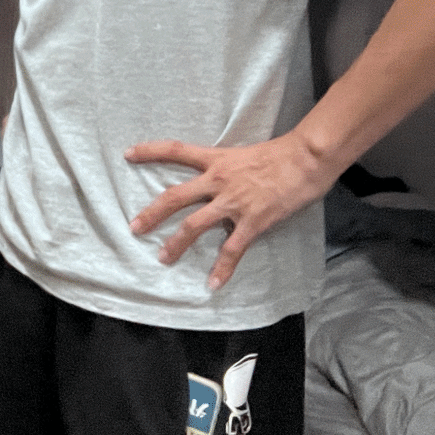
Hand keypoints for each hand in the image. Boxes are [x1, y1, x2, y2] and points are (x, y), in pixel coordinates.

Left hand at [125, 133, 333, 290]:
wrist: (306, 159)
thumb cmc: (280, 155)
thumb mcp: (244, 155)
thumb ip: (226, 171)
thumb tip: (216, 187)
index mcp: (216, 161)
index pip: (176, 151)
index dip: (150, 151)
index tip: (128, 154)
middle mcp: (218, 180)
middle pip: (175, 197)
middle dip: (152, 213)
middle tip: (134, 227)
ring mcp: (233, 202)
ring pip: (195, 225)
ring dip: (176, 243)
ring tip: (162, 258)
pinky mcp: (252, 221)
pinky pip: (233, 249)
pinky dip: (222, 268)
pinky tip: (213, 283)